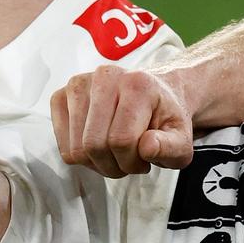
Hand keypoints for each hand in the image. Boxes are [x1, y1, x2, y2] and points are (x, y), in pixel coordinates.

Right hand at [50, 65, 193, 177]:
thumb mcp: (181, 139)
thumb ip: (170, 147)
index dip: (132, 162)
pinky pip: (62, 143)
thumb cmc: (166, 118)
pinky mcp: (62, 94)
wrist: (155, 95)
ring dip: (97, 162)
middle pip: (94, 145)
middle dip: (113, 165)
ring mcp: (80, 83)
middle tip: (129, 161)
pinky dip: (81, 154)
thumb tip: (147, 147)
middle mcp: (105, 77)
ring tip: (117, 153)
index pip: (121, 140)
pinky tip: (100, 144)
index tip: (143, 162)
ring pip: (76, 148)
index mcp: (138, 84)